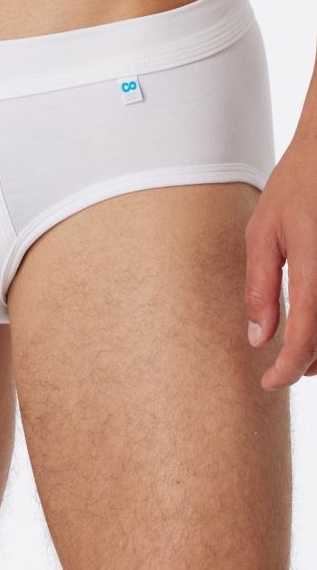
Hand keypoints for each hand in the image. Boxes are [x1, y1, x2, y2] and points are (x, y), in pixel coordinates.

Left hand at [245, 136, 316, 389]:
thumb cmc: (296, 187)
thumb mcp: (264, 234)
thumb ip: (260, 288)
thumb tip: (258, 338)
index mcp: (314, 268)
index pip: (306, 336)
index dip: (287, 368)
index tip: (270, 383)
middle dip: (309, 364)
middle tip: (282, 371)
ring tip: (301, 357)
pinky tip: (316, 328)